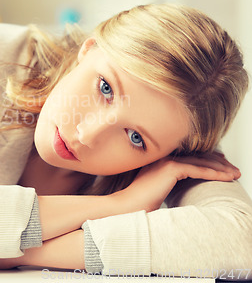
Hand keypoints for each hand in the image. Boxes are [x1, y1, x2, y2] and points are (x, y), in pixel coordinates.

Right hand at [110, 151, 240, 212]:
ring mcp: (166, 161)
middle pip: (196, 156)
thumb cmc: (137, 203)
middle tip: (232, 168)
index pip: (187, 155)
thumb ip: (166, 183)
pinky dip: (215, 174)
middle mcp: (162, 157)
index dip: (206, 158)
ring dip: (220, 169)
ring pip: (200, 162)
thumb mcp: (155, 190)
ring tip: (234, 174)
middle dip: (217, 162)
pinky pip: (198, 170)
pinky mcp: (170, 169)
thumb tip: (179, 187)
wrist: (126, 206)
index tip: (220, 162)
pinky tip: (226, 178)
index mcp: (158, 160)